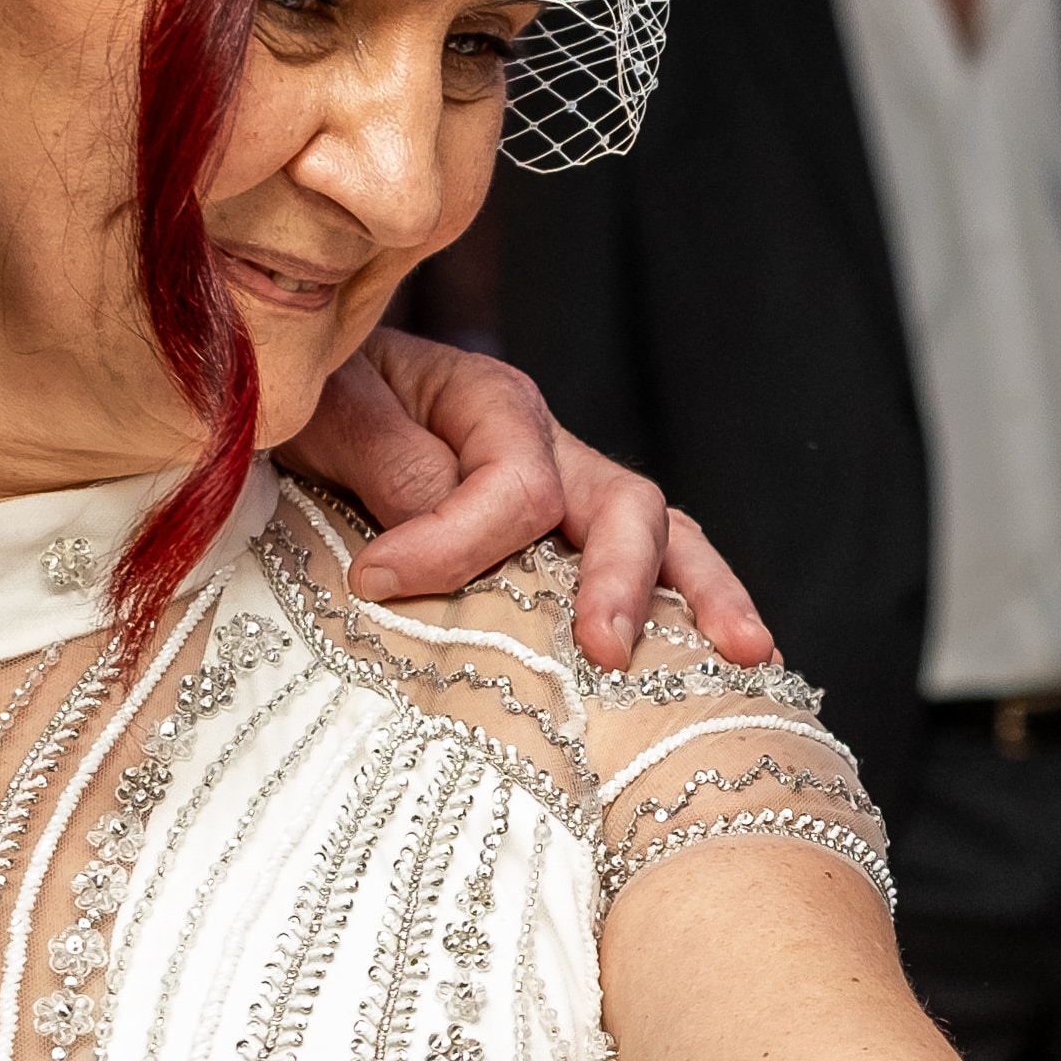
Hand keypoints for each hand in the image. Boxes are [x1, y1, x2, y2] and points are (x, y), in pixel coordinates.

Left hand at [297, 325, 771, 671]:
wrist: (315, 396)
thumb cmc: (317, 400)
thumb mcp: (328, 408)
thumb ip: (383, 455)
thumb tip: (433, 518)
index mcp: (493, 404)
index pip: (513, 485)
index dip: (453, 541)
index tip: (371, 583)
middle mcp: (552, 445)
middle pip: (624, 505)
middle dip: (622, 580)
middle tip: (604, 651)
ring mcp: (572, 493)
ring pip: (660, 535)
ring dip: (702, 595)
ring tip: (746, 655)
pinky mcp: (567, 541)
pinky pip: (644, 565)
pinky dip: (688, 610)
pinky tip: (727, 665)